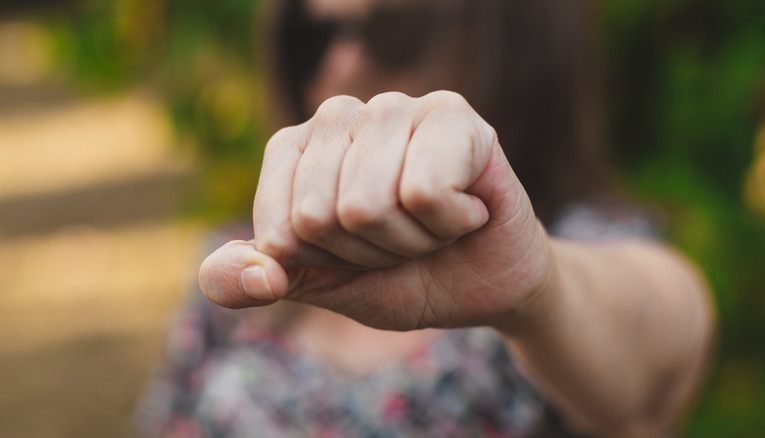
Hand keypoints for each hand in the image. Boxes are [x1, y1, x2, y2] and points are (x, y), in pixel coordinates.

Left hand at [199, 91, 552, 329]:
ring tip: (433, 223)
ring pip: (367, 206)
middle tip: (402, 238)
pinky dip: (451, 223)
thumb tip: (257, 275)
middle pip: (320, 217)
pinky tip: (467, 207)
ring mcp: (393, 107)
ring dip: (410, 241)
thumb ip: (248, 283)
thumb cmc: (400, 276)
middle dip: (368, 253)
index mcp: (292, 149)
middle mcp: (336, 116)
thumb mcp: (318, 286)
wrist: (483, 286)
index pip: (278, 232)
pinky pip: (423, 194)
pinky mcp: (450, 113)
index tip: (357, 250)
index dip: (324, 263)